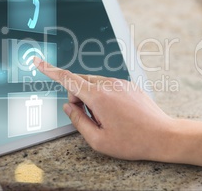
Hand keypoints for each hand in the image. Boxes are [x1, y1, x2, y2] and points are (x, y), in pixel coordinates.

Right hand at [34, 58, 176, 160]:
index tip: (38, 62)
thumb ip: (78, 121)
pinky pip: (108, 85)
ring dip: (92, 98)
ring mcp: (121, 83)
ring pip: (94, 84)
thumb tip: (68, 106)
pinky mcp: (129, 85)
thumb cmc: (132, 141)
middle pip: (80, 82)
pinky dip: (103, 96)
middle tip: (89, 118)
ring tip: (107, 118)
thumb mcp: (98, 140)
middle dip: (77, 97)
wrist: (162, 135)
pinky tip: (116, 113)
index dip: (50, 71)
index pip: (68, 79)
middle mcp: (109, 85)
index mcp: (98, 97)